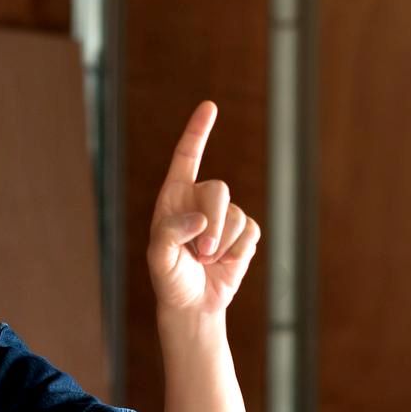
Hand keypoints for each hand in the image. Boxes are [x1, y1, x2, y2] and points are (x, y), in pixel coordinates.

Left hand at [147, 101, 260, 316]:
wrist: (193, 304)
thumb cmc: (170, 278)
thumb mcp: (158, 258)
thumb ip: (170, 234)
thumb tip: (199, 220)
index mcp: (174, 196)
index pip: (187, 156)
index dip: (197, 132)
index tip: (209, 107)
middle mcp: (200, 199)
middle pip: (219, 189)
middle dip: (215, 222)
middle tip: (203, 252)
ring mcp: (224, 216)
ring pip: (236, 215)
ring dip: (224, 244)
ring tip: (207, 262)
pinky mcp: (244, 234)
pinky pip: (251, 232)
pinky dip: (239, 252)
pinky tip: (225, 263)